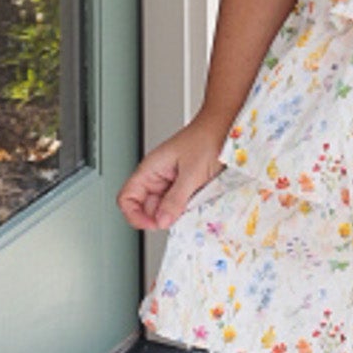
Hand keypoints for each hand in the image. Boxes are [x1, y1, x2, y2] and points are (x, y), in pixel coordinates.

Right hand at [117, 115, 228, 231]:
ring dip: (176, 213)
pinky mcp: (185, 186)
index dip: (135, 215)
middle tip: (179, 218)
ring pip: (165, 208)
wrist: (225, 127)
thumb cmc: (207, 138)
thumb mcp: (191, 173)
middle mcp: (157, 177)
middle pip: (147, 208)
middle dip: (161, 217)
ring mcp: (171, 182)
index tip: (153, 225)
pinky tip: (198, 202)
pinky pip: (179, 204)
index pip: (127, 198)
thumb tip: (161, 221)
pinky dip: (187, 208)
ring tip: (192, 204)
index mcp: (150, 169)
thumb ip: (175, 199)